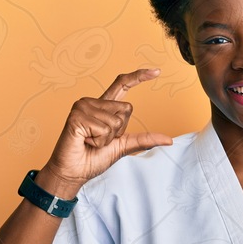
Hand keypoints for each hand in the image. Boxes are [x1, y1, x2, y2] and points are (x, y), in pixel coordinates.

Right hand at [44, 68, 171, 184]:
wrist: (73, 172)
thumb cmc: (93, 158)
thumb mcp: (124, 146)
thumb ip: (144, 139)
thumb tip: (169, 140)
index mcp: (103, 106)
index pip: (122, 85)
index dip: (139, 77)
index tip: (157, 71)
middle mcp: (93, 102)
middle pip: (126, 109)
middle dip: (118, 131)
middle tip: (98, 139)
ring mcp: (83, 106)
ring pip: (115, 121)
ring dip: (106, 138)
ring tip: (90, 140)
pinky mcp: (76, 116)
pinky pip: (103, 128)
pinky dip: (98, 140)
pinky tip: (84, 140)